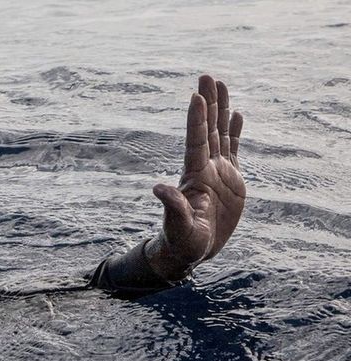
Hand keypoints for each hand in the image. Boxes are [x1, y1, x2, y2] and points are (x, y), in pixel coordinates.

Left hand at [147, 74, 245, 280]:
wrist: (191, 250)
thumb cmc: (182, 241)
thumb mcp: (178, 226)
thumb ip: (172, 207)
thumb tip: (157, 189)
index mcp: (194, 176)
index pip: (196, 141)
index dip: (196, 119)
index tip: (195, 95)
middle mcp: (205, 168)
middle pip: (208, 128)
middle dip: (209, 102)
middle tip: (207, 76)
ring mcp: (218, 171)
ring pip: (221, 133)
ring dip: (221, 109)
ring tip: (222, 84)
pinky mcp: (230, 179)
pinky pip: (234, 149)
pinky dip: (235, 131)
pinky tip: (236, 113)